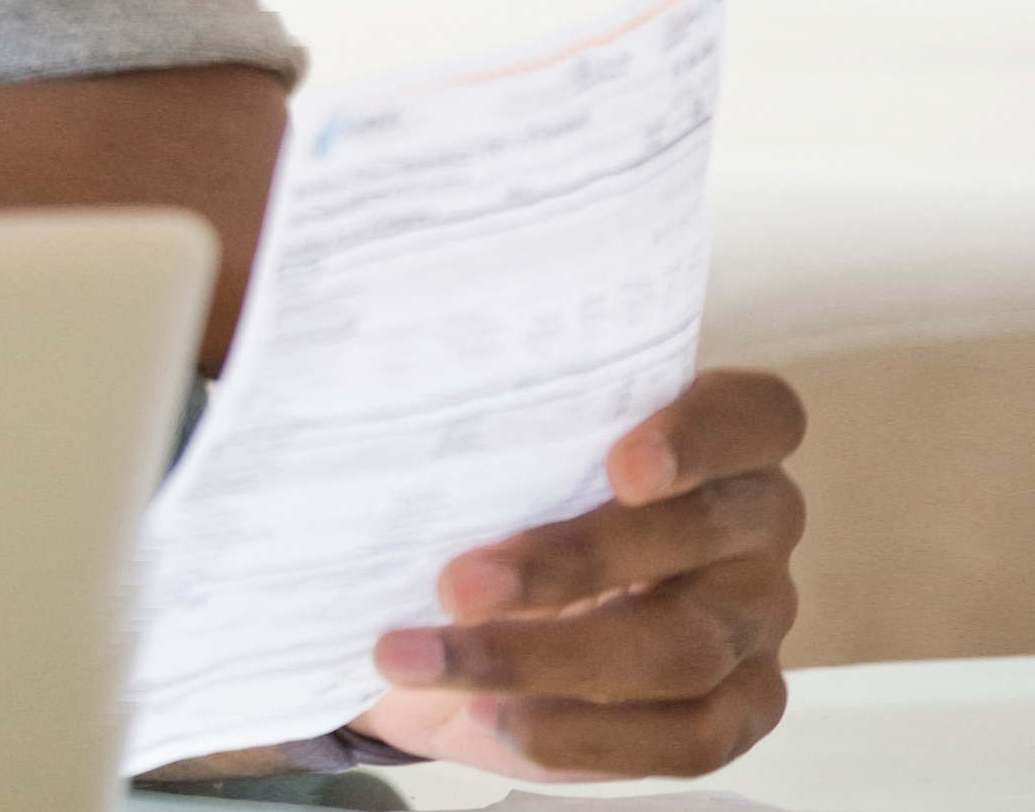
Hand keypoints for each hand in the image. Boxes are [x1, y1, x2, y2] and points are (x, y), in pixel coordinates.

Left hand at [346, 370, 805, 780]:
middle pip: (700, 537)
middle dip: (573, 563)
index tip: (622, 466)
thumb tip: (397, 416)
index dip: (702, 436)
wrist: (468, 611)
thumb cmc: (493, 503)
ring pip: (678, 648)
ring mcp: (751, 621)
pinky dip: (582, 735)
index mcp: (719, 440)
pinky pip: (684, 737)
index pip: (756, 417)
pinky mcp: (734, 709)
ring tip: (426, 660)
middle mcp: (752, 526)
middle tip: (456, 584)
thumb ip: (485, 432)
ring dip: (541, 660)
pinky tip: (497, 719)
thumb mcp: (486, 454)